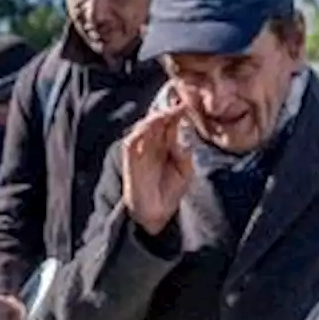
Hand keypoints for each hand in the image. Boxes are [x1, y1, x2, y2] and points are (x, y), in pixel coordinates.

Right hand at [122, 103, 192, 234]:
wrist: (157, 214)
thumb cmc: (171, 192)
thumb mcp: (185, 171)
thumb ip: (183, 152)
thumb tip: (182, 133)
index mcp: (166, 146)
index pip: (170, 124)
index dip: (177, 114)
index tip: (188, 106)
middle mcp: (152, 144)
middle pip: (157, 121)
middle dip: (168, 111)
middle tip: (180, 105)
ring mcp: (140, 150)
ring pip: (144, 126)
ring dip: (156, 118)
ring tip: (169, 113)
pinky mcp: (130, 159)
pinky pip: (132, 140)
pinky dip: (141, 131)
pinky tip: (152, 125)